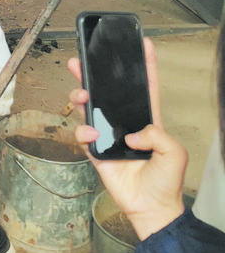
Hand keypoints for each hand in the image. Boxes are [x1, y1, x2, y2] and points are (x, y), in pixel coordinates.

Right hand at [67, 38, 186, 239]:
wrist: (150, 208)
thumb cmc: (166, 182)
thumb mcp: (173, 153)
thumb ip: (156, 135)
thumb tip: (132, 132)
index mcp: (148, 120)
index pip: (146, 88)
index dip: (145, 66)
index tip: (143, 44)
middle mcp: (125, 123)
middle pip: (107, 92)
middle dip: (93, 75)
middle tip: (80, 62)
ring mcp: (109, 136)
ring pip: (89, 108)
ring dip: (81, 97)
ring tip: (81, 95)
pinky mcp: (96, 151)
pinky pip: (83, 134)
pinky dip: (83, 131)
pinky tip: (91, 134)